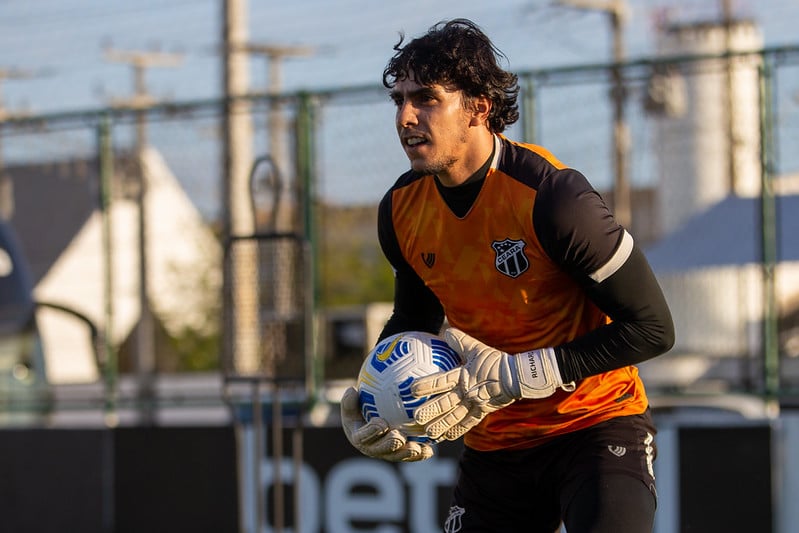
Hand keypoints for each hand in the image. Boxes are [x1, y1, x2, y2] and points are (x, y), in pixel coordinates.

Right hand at [340, 386, 433, 461]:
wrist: (370, 418)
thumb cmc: (359, 408)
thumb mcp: (352, 403)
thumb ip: (350, 400)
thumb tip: (352, 390)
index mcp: (358, 437)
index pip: (362, 436)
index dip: (371, 432)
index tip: (381, 423)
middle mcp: (372, 449)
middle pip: (380, 449)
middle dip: (390, 445)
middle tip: (399, 437)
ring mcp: (387, 454)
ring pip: (397, 456)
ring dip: (407, 453)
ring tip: (417, 447)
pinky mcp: (400, 455)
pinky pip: (411, 456)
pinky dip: (420, 454)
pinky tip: (430, 449)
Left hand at [411, 328, 573, 440]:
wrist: (517, 377)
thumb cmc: (495, 361)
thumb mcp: (477, 349)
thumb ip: (461, 342)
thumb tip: (447, 331)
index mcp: (464, 376)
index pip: (442, 380)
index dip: (427, 384)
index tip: (412, 389)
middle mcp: (467, 392)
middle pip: (446, 403)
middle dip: (431, 410)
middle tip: (415, 417)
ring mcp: (475, 404)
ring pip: (455, 417)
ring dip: (441, 425)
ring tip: (428, 433)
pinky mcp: (482, 412)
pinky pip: (468, 424)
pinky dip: (457, 430)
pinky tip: (446, 437)